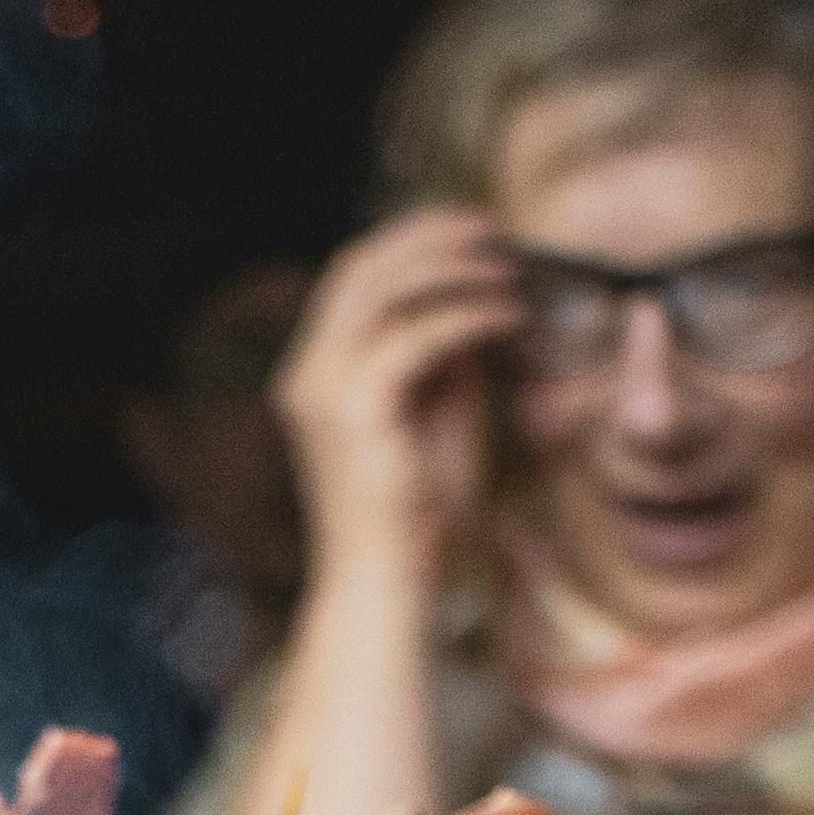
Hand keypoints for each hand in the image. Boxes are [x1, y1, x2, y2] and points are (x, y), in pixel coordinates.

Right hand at [275, 206, 521, 596]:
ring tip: (507, 271)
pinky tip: (507, 317)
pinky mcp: (353, 407)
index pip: (353, 276)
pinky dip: (468, 315)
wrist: (387, 584)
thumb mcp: (436, 418)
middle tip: (493, 230)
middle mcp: (306, 372)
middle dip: (430, 234)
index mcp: (314, 373)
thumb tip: (471, 306)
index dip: (410, 240)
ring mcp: (321, 387)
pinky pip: (418, 334)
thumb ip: (444, 361)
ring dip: (453, 267)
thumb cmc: (416, 517)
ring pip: (385, 285)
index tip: (470, 233)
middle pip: (362, 262)